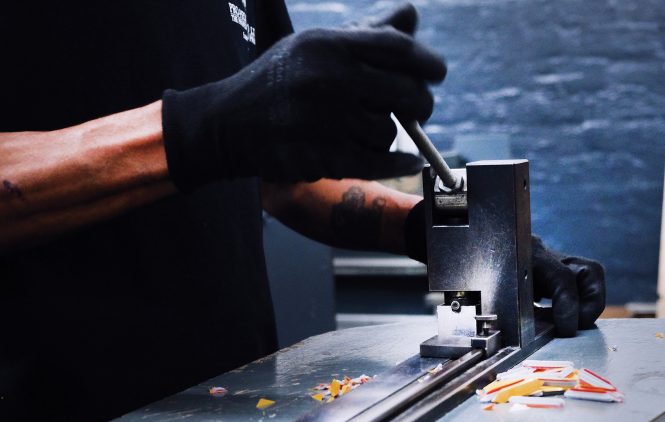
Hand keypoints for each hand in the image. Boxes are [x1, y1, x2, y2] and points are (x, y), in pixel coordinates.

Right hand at [162, 3, 445, 189]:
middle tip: (419, 107)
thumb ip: (366, 33)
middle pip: (404, 92)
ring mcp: (325, 121)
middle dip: (419, 102)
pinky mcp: (322, 157)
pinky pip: (378, 162)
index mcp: (329, 46)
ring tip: (370, 128)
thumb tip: (411, 16)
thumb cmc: (280, 80)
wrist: (227, 124)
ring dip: (390, 134)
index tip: (437, 72)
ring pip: (389, 131)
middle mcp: (328, 79)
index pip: (397, 48)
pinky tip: (410, 159)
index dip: (426, 61)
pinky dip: (400, 162)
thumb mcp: (315, 45)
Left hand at [401, 205, 605, 336]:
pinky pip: (574, 279)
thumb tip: (505, 339)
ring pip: (587, 272)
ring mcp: (548, 256)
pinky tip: (557, 318)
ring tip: (574, 323)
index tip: (565, 327)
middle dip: (591, 303)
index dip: (568, 304)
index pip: (561, 277)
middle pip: (587, 271)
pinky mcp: (549, 265)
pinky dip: (574, 300)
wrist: (449, 232)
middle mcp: (540, 253)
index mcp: (522, 256)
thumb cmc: (456, 265)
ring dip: (589, 301)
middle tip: (576, 326)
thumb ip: (492, 310)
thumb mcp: (470, 288)